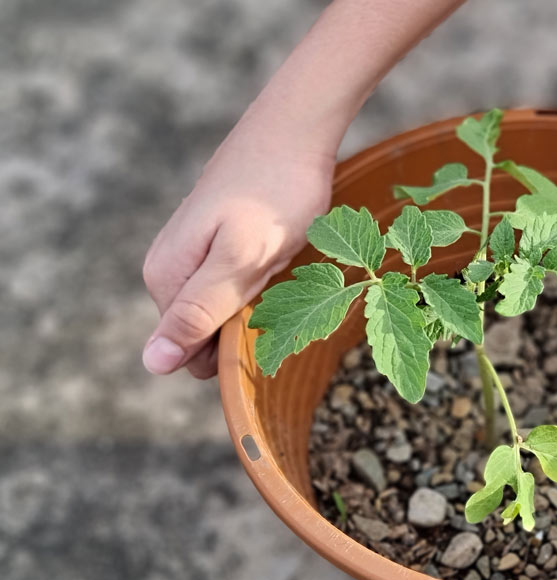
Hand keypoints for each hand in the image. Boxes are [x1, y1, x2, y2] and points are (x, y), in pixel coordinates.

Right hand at [142, 120, 334, 377]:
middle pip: (206, 332)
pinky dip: (265, 276)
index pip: (190, 354)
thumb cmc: (276, 194)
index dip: (233, 348)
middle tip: (276, 279)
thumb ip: (198, 311)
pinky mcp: (216, 239)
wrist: (296, 129)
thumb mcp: (241, 260)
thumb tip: (151, 364)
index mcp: (166, 279)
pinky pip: (237, 282)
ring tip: (278, 259)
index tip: (265, 312)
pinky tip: (280, 249)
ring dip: (259, 297)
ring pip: (225, 307)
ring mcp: (192, 251)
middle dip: (247, 321)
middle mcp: (169, 268)